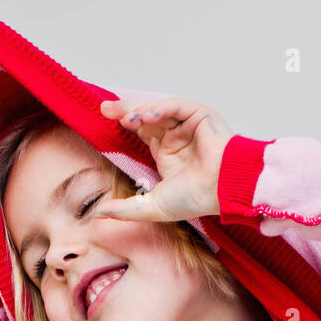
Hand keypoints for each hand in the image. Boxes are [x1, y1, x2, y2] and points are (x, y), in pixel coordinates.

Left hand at [96, 97, 232, 221]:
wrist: (222, 190)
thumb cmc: (196, 199)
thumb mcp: (152, 206)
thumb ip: (125, 209)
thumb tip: (98, 214)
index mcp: (168, 154)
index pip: (142, 133)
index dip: (125, 126)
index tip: (104, 121)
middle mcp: (177, 138)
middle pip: (146, 119)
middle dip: (125, 112)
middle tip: (104, 108)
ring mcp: (188, 125)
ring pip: (158, 110)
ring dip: (140, 112)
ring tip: (124, 119)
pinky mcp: (199, 115)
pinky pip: (176, 106)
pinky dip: (160, 109)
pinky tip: (147, 116)